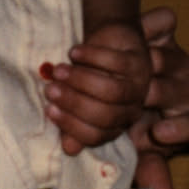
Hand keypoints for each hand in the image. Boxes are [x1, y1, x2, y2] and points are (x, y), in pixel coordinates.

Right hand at [43, 19, 152, 153]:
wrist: (109, 39)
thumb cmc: (89, 72)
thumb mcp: (77, 98)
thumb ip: (73, 124)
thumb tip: (69, 149)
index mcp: (117, 124)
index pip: (96, 135)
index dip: (71, 125)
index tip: (49, 109)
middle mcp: (132, 108)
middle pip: (105, 115)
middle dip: (74, 103)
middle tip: (50, 89)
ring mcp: (139, 84)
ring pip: (112, 91)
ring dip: (81, 81)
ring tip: (58, 71)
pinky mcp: (140, 60)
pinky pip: (116, 62)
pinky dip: (91, 57)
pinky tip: (73, 52)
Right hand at [126, 6, 188, 188]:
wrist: (105, 79)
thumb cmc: (126, 122)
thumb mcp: (134, 149)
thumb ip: (148, 171)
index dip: (187, 128)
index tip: (159, 134)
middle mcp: (188, 88)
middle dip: (166, 93)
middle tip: (141, 96)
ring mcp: (178, 57)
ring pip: (178, 58)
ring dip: (155, 63)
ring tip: (132, 68)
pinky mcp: (163, 28)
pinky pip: (165, 23)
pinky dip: (150, 27)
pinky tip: (132, 34)